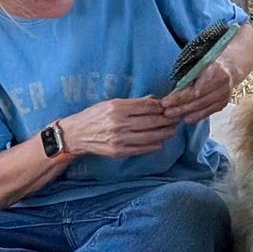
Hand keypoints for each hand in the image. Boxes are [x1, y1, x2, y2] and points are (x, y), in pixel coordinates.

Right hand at [59, 97, 178, 157]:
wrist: (76, 134)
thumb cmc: (94, 116)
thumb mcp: (111, 103)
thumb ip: (133, 103)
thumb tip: (154, 100)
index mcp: (117, 107)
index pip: (147, 106)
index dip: (161, 106)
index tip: (168, 106)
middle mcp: (119, 123)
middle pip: (152, 121)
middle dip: (167, 120)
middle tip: (176, 119)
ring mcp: (119, 139)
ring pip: (151, 136)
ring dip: (165, 133)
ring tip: (171, 131)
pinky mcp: (119, 151)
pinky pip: (142, 149)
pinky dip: (154, 145)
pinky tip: (160, 142)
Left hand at [160, 60, 234, 123]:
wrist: (229, 68)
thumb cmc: (208, 64)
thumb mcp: (199, 62)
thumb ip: (189, 73)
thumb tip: (172, 89)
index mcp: (215, 68)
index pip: (196, 84)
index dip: (182, 94)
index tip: (168, 100)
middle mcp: (222, 82)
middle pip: (197, 96)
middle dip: (179, 103)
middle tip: (164, 108)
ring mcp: (224, 94)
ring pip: (201, 105)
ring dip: (184, 111)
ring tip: (170, 115)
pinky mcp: (224, 103)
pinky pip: (208, 112)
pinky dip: (196, 116)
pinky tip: (185, 119)